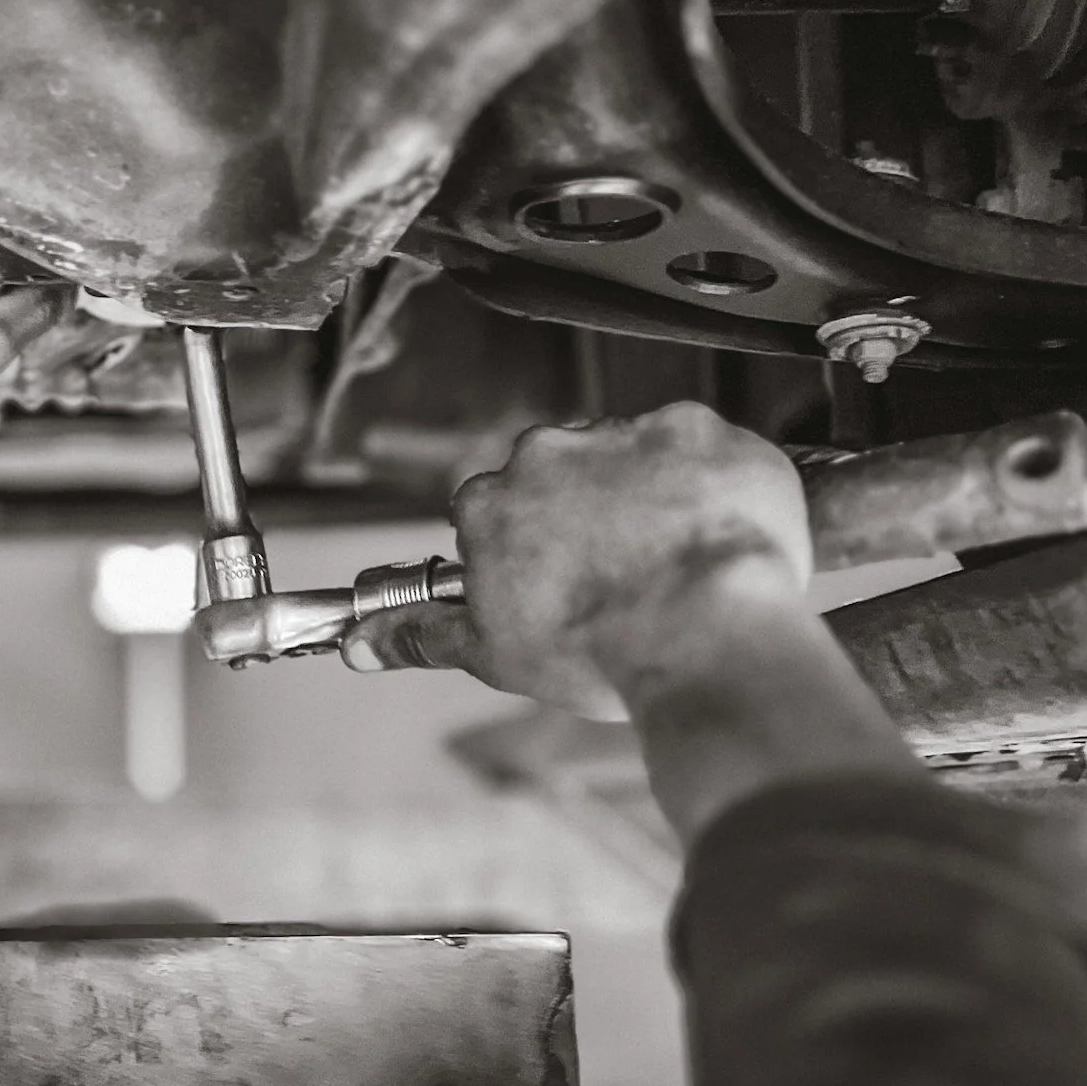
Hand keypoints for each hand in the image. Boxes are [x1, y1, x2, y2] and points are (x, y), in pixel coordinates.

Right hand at [343, 403, 813, 719]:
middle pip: (564, 470)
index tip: (557, 574)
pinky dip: (714, 481)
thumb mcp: (494, 655)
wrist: (701, 633)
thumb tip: (365, 641)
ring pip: (635, 454)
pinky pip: (703, 446)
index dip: (532, 544)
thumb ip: (424, 634)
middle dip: (590, 508)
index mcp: (491, 502)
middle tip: (623, 569)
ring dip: (654, 492)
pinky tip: (721, 532)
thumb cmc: (601, 651)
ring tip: (681, 557)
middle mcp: (549, 454)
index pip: (497, 506)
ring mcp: (625, 435)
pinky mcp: (699, 429)